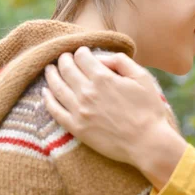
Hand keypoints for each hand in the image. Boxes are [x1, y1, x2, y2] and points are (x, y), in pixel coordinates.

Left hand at [43, 47, 186, 188]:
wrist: (147, 143)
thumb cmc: (148, 109)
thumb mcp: (142, 77)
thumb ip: (121, 61)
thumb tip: (101, 58)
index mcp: (103, 78)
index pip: (82, 57)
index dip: (81, 52)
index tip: (82, 52)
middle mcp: (87, 92)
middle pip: (67, 69)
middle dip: (64, 60)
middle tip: (63, 57)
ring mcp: (79, 111)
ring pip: (56, 87)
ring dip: (51, 75)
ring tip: (49, 69)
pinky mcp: (76, 128)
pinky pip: (55, 110)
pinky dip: (47, 99)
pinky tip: (45, 92)